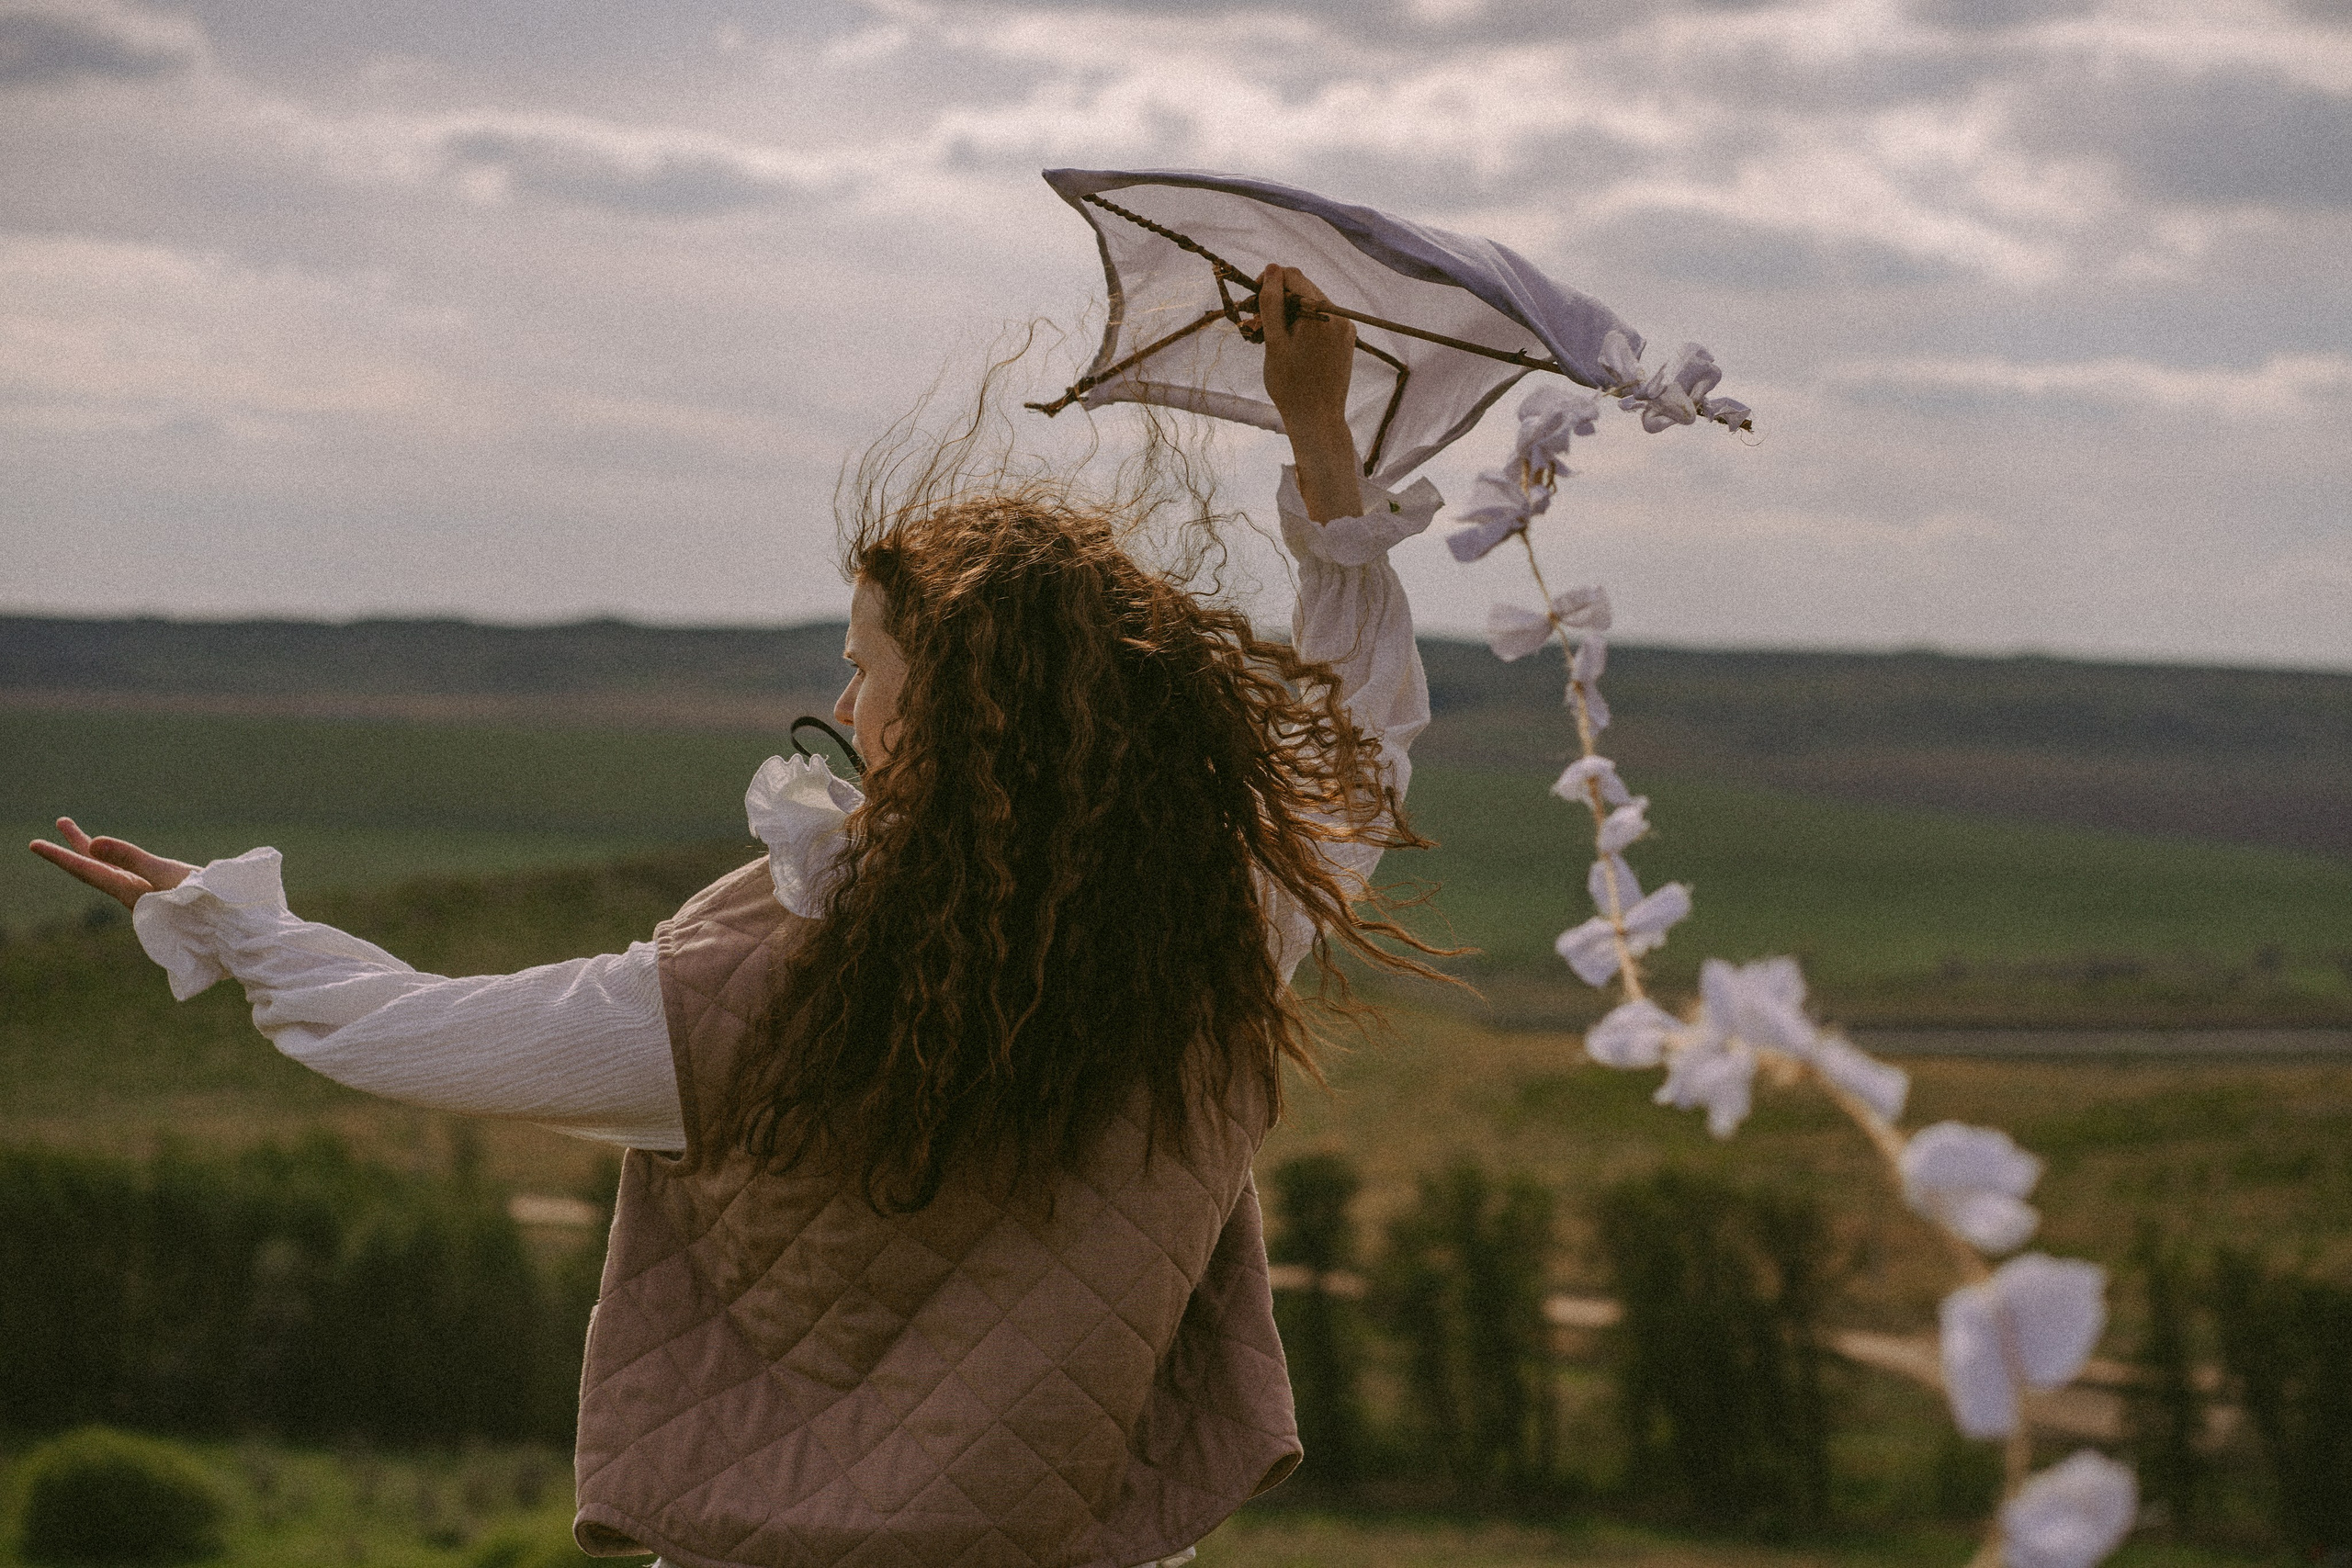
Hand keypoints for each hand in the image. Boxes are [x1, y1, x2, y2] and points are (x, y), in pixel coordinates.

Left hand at [28, 818, 197, 909]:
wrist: (229, 927)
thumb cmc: (202, 902)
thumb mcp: (165, 874)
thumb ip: (130, 857)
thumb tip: (93, 843)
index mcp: (127, 890)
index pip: (86, 870)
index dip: (60, 856)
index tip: (35, 844)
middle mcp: (130, 893)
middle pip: (94, 867)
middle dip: (75, 845)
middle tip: (61, 821)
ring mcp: (143, 895)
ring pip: (110, 870)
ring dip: (94, 851)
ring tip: (83, 836)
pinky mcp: (157, 894)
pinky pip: (125, 874)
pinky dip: (114, 861)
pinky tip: (116, 862)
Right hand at [1255, 264, 1353, 427]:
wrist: (1317, 419)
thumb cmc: (1290, 385)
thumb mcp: (1274, 341)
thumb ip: (1272, 303)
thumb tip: (1271, 269)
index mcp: (1319, 313)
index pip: (1293, 276)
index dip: (1270, 282)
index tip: (1254, 300)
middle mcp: (1338, 315)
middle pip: (1304, 289)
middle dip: (1280, 299)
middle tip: (1258, 322)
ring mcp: (1345, 328)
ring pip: (1313, 305)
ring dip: (1291, 312)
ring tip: (1274, 337)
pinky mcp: (1347, 340)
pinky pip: (1323, 321)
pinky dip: (1305, 324)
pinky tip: (1293, 345)